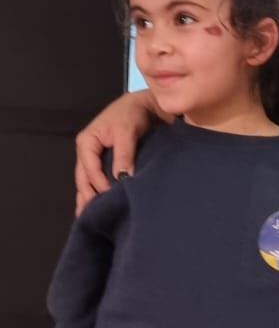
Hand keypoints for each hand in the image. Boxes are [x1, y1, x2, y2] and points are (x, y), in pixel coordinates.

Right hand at [75, 91, 156, 214]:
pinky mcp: (104, 165)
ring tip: (91, 220)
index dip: (98, 184)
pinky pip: (97, 182)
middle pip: (84, 179)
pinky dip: (96, 195)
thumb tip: (122, 178)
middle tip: (96, 217)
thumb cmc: (132, 114)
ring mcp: (94, 160)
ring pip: (88, 183)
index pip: (89, 169)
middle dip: (88, 197)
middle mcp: (86, 152)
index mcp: (86, 142)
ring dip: (90, 199)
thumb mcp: (127, 131)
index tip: (109, 198)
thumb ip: (124, 154)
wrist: (144, 107)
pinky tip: (96, 211)